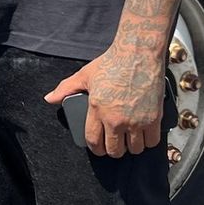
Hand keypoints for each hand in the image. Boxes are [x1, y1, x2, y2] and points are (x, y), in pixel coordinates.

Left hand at [44, 49, 163, 157]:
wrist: (138, 53)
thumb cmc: (112, 63)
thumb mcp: (85, 75)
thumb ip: (66, 89)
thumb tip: (50, 99)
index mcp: (97, 110)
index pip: (94, 142)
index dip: (97, 149)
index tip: (100, 148)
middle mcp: (116, 119)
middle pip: (115, 150)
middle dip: (114, 150)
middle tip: (116, 143)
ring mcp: (136, 120)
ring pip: (134, 149)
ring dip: (132, 146)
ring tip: (130, 138)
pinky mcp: (153, 118)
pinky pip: (151, 142)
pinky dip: (148, 141)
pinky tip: (144, 134)